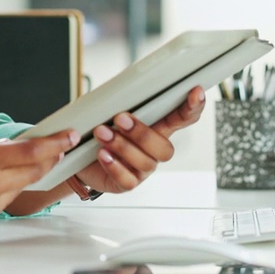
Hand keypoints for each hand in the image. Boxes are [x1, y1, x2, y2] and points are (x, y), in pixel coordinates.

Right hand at [0, 123, 78, 235]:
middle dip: (49, 158)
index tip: (69, 136)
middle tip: (56, 147)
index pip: (31, 153)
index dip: (55, 144)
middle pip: (33, 172)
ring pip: (18, 188)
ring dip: (25, 174)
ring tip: (21, 161)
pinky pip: (1, 202)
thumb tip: (0, 147)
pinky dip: (3, 189)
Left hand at [74, 85, 205, 193]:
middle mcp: (153, 150)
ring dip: (122, 146)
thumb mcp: (108, 110)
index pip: (182, 117)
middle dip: (143, 133)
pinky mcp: (126, 183)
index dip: (193, 107)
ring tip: (102, 133)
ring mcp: (142, 169)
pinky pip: (127, 180)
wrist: (79, 158)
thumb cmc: (99, 130)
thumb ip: (118, 100)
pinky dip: (114, 166)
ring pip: (146, 163)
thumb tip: (118, 90)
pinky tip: (103, 154)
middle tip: (120, 118)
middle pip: (165, 148)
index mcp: (156, 127)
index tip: (195, 91)